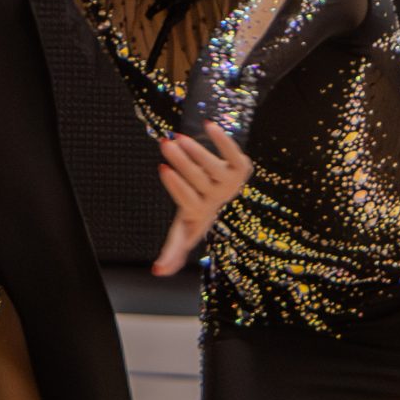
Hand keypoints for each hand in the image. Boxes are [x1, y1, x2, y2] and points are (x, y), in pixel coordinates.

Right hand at [151, 128, 251, 275]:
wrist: (227, 189)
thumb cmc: (199, 205)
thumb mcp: (186, 225)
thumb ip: (174, 248)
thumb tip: (158, 273)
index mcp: (200, 216)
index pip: (188, 205)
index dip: (177, 186)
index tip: (162, 168)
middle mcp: (216, 201)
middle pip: (197, 180)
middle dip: (182, 161)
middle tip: (166, 144)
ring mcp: (230, 185)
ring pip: (212, 165)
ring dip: (195, 149)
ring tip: (179, 136)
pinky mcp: (241, 169)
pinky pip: (232, 152)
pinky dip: (221, 139)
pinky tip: (209, 126)